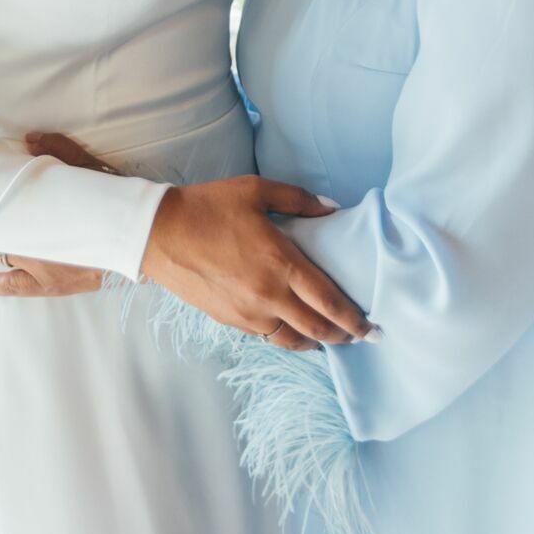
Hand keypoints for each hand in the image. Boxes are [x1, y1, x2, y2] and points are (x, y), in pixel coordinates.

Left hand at [0, 131, 117, 297]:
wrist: (145, 241)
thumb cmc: (119, 203)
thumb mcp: (92, 170)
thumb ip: (61, 152)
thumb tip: (30, 138)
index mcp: (45, 224)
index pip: (2, 216)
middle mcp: (40, 253)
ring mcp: (47, 274)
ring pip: (1, 263)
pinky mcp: (56, 286)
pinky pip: (17, 288)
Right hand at [142, 177, 372, 352]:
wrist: (160, 233)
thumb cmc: (209, 207)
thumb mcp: (256, 191)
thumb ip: (299, 200)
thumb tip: (332, 209)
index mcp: (281, 263)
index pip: (329, 301)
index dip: (354, 319)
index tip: (373, 328)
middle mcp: (269, 295)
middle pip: (317, 328)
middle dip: (343, 336)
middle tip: (359, 337)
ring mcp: (248, 314)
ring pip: (292, 340)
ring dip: (315, 342)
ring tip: (328, 338)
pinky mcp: (230, 321)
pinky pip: (267, 337)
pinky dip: (286, 338)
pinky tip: (292, 331)